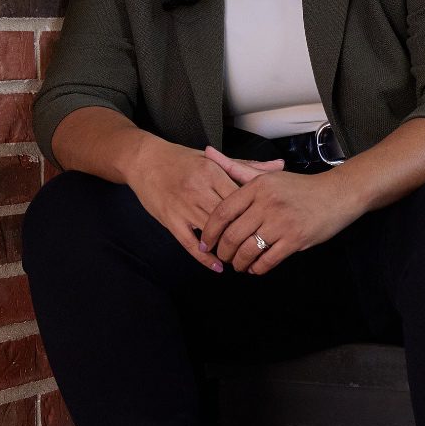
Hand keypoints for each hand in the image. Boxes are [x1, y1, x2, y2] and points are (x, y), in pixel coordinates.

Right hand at [122, 139, 282, 272]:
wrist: (144, 160)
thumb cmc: (180, 159)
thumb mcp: (211, 159)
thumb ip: (245, 167)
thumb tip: (280, 165)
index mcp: (212, 173)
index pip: (241, 198)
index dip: (256, 214)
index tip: (268, 224)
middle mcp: (199, 190)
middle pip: (229, 218)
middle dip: (244, 234)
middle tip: (258, 246)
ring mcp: (183, 207)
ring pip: (212, 232)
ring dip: (227, 248)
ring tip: (241, 258)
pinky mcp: (170, 219)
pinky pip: (189, 243)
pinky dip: (204, 257)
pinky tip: (217, 266)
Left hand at [199, 169, 360, 274]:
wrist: (337, 194)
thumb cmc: (298, 187)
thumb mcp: (267, 175)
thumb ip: (235, 168)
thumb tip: (208, 152)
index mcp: (257, 187)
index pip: (223, 212)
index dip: (210, 231)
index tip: (205, 242)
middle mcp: (267, 204)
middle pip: (232, 235)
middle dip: (223, 251)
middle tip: (222, 257)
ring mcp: (282, 222)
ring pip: (248, 250)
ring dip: (239, 263)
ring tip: (238, 265)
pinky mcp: (296, 239)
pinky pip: (268, 260)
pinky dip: (258, 268)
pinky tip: (255, 268)